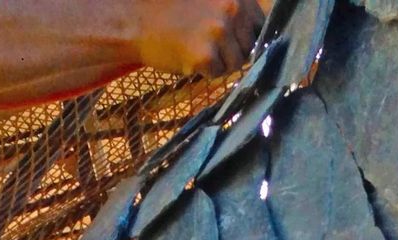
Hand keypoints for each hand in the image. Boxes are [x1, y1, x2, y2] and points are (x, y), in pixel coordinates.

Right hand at [131, 0, 266, 77]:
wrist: (136, 20)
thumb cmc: (173, 10)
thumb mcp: (210, 0)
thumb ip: (235, 11)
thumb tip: (260, 39)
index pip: (261, 25)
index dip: (247, 36)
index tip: (232, 39)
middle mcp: (232, 9)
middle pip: (250, 46)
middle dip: (233, 50)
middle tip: (206, 42)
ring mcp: (219, 32)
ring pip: (236, 63)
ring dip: (219, 62)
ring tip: (196, 46)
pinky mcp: (206, 55)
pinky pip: (218, 73)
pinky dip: (205, 71)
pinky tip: (188, 55)